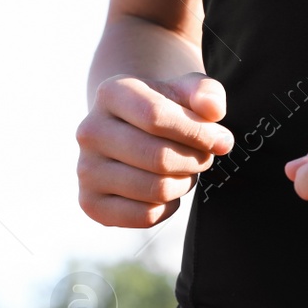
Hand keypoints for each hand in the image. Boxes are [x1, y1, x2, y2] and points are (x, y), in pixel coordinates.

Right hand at [77, 73, 233, 227]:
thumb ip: (207, 93)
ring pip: (156, 190)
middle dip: (195, 160)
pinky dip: (168, 207)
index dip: (198, 133)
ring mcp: (86, 169)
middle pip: (158, 158)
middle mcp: (90, 131)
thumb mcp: (189, 91)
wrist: (133, 128)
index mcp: (111, 93)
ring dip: (184, 183)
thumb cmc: (167, 108)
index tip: (222, 140)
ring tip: (184, 169)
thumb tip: (212, 110)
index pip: (157, 117)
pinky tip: (168, 189)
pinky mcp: (91, 203)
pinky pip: (145, 216)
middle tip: (204, 156)